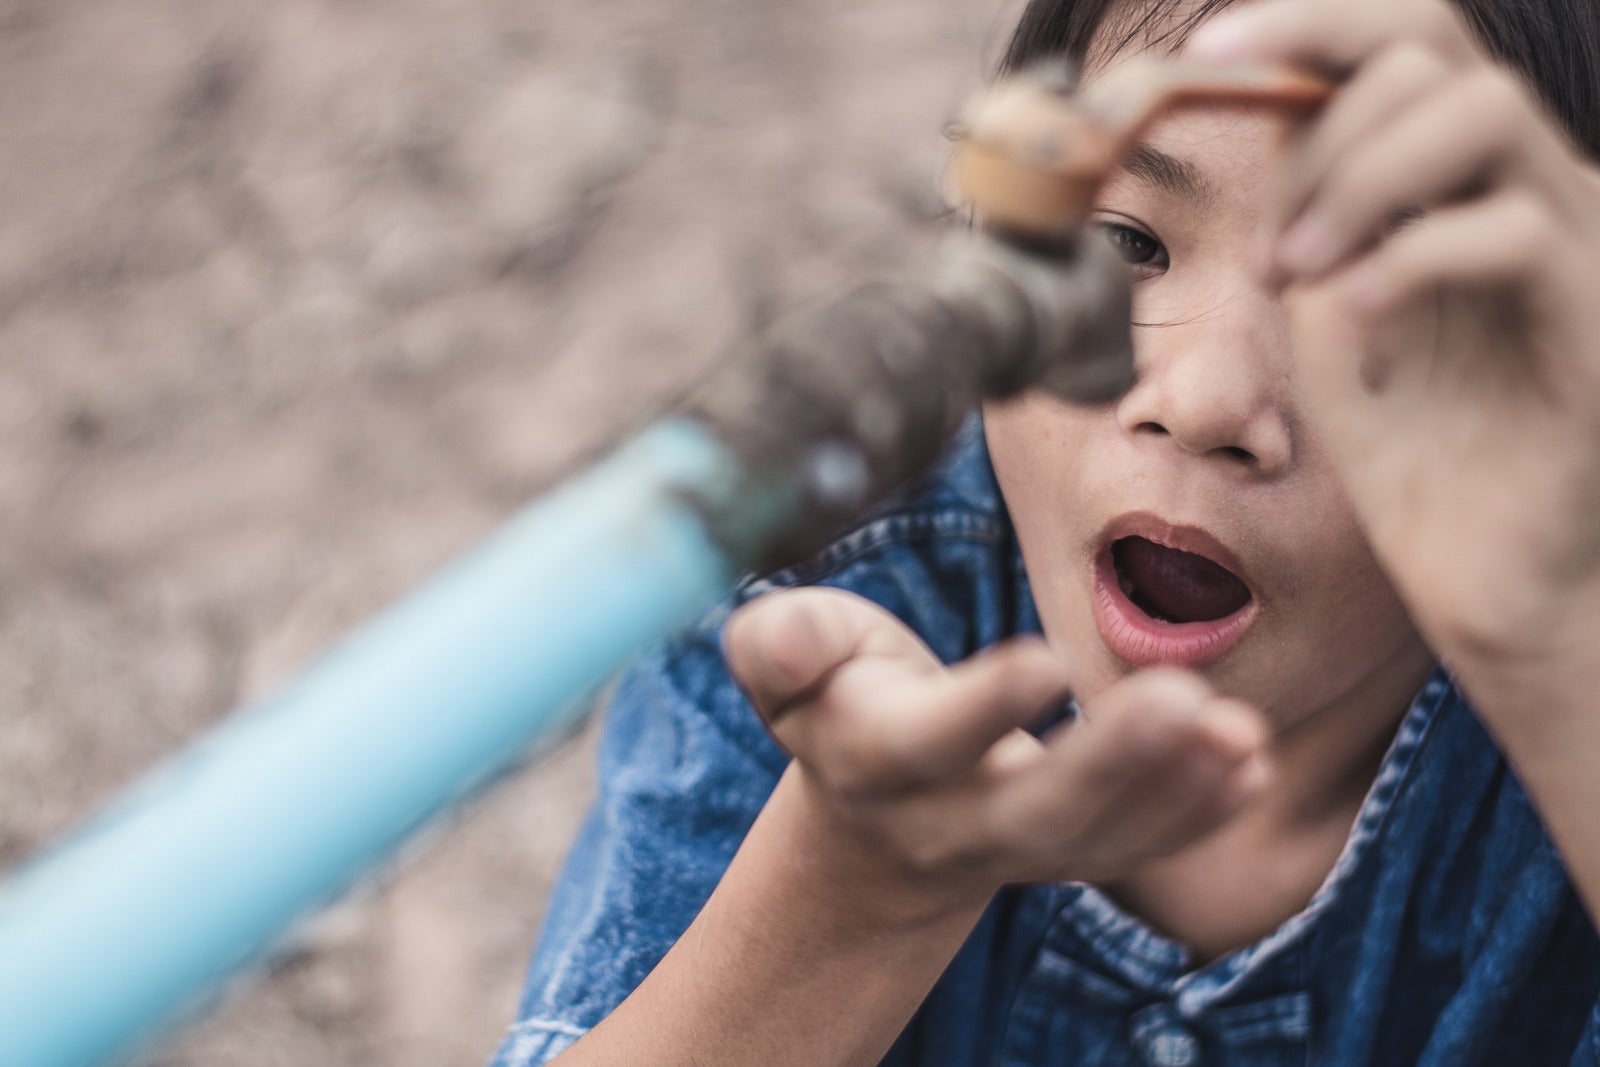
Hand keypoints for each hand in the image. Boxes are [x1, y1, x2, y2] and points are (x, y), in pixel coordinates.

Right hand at [723, 587, 1267, 921]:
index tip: (1048, 659)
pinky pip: (1137, 846)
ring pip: (1100, 837)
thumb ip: (780, 642)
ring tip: (1240, 735)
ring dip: (1176, 790)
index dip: (982, 708)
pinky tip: (1252, 765)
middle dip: (1110, 763)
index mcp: (873, 759)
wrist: (872, 812)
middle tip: (1185, 701)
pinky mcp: (1071, 853)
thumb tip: (784, 638)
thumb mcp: (788, 661)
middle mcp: (947, 821)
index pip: (927, 742)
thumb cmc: (837, 698)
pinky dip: (1199, 813)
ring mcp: (1017, 848)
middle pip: (1032, 810)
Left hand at [1187, 0, 1599, 719]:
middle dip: (1324, 136)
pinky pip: (1514, 231)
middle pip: (1441, 56)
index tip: (1210, 46)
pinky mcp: (1592, 318)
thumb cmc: (1410, 445)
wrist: (1482, 568)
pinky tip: (1355, 324)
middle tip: (1271, 255)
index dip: (1313, 22)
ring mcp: (1575, 245)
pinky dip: (1407, 261)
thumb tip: (1262, 123)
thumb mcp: (1329, 308)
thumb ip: (1307, 215)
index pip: (1412, 39)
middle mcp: (1534, 187)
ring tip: (1298, 273)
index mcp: (1466, 181)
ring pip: (1486, 112)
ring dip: (1362, 179)